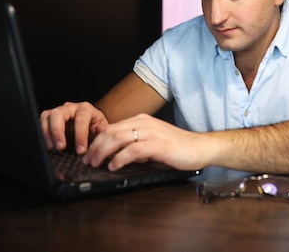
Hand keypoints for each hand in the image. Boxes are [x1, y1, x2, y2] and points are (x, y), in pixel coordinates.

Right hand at [39, 102, 108, 153]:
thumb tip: (101, 134)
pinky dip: (43, 132)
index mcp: (86, 109)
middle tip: (61, 147)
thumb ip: (102, 132)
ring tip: (52, 147)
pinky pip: (42, 121)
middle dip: (58, 131)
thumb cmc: (96, 129)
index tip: (81, 150)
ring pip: (48, 116)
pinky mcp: (50, 117)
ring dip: (48, 132)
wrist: (90, 128)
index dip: (80, 135)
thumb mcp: (102, 131)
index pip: (81, 119)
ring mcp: (59, 111)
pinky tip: (47, 144)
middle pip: (59, 113)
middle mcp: (71, 107)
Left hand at [82, 113, 205, 170]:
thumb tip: (116, 155)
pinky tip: (113, 166)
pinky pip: (133, 150)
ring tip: (96, 163)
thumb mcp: (153, 142)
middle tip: (88, 160)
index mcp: (142, 121)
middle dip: (96, 146)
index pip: (112, 127)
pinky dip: (119, 158)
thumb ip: (136, 144)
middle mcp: (145, 123)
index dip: (98, 140)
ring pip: (118, 138)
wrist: (200, 147)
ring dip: (103, 152)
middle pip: (111, 131)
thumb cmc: (178, 147)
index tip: (90, 153)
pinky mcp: (158, 144)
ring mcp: (151, 132)